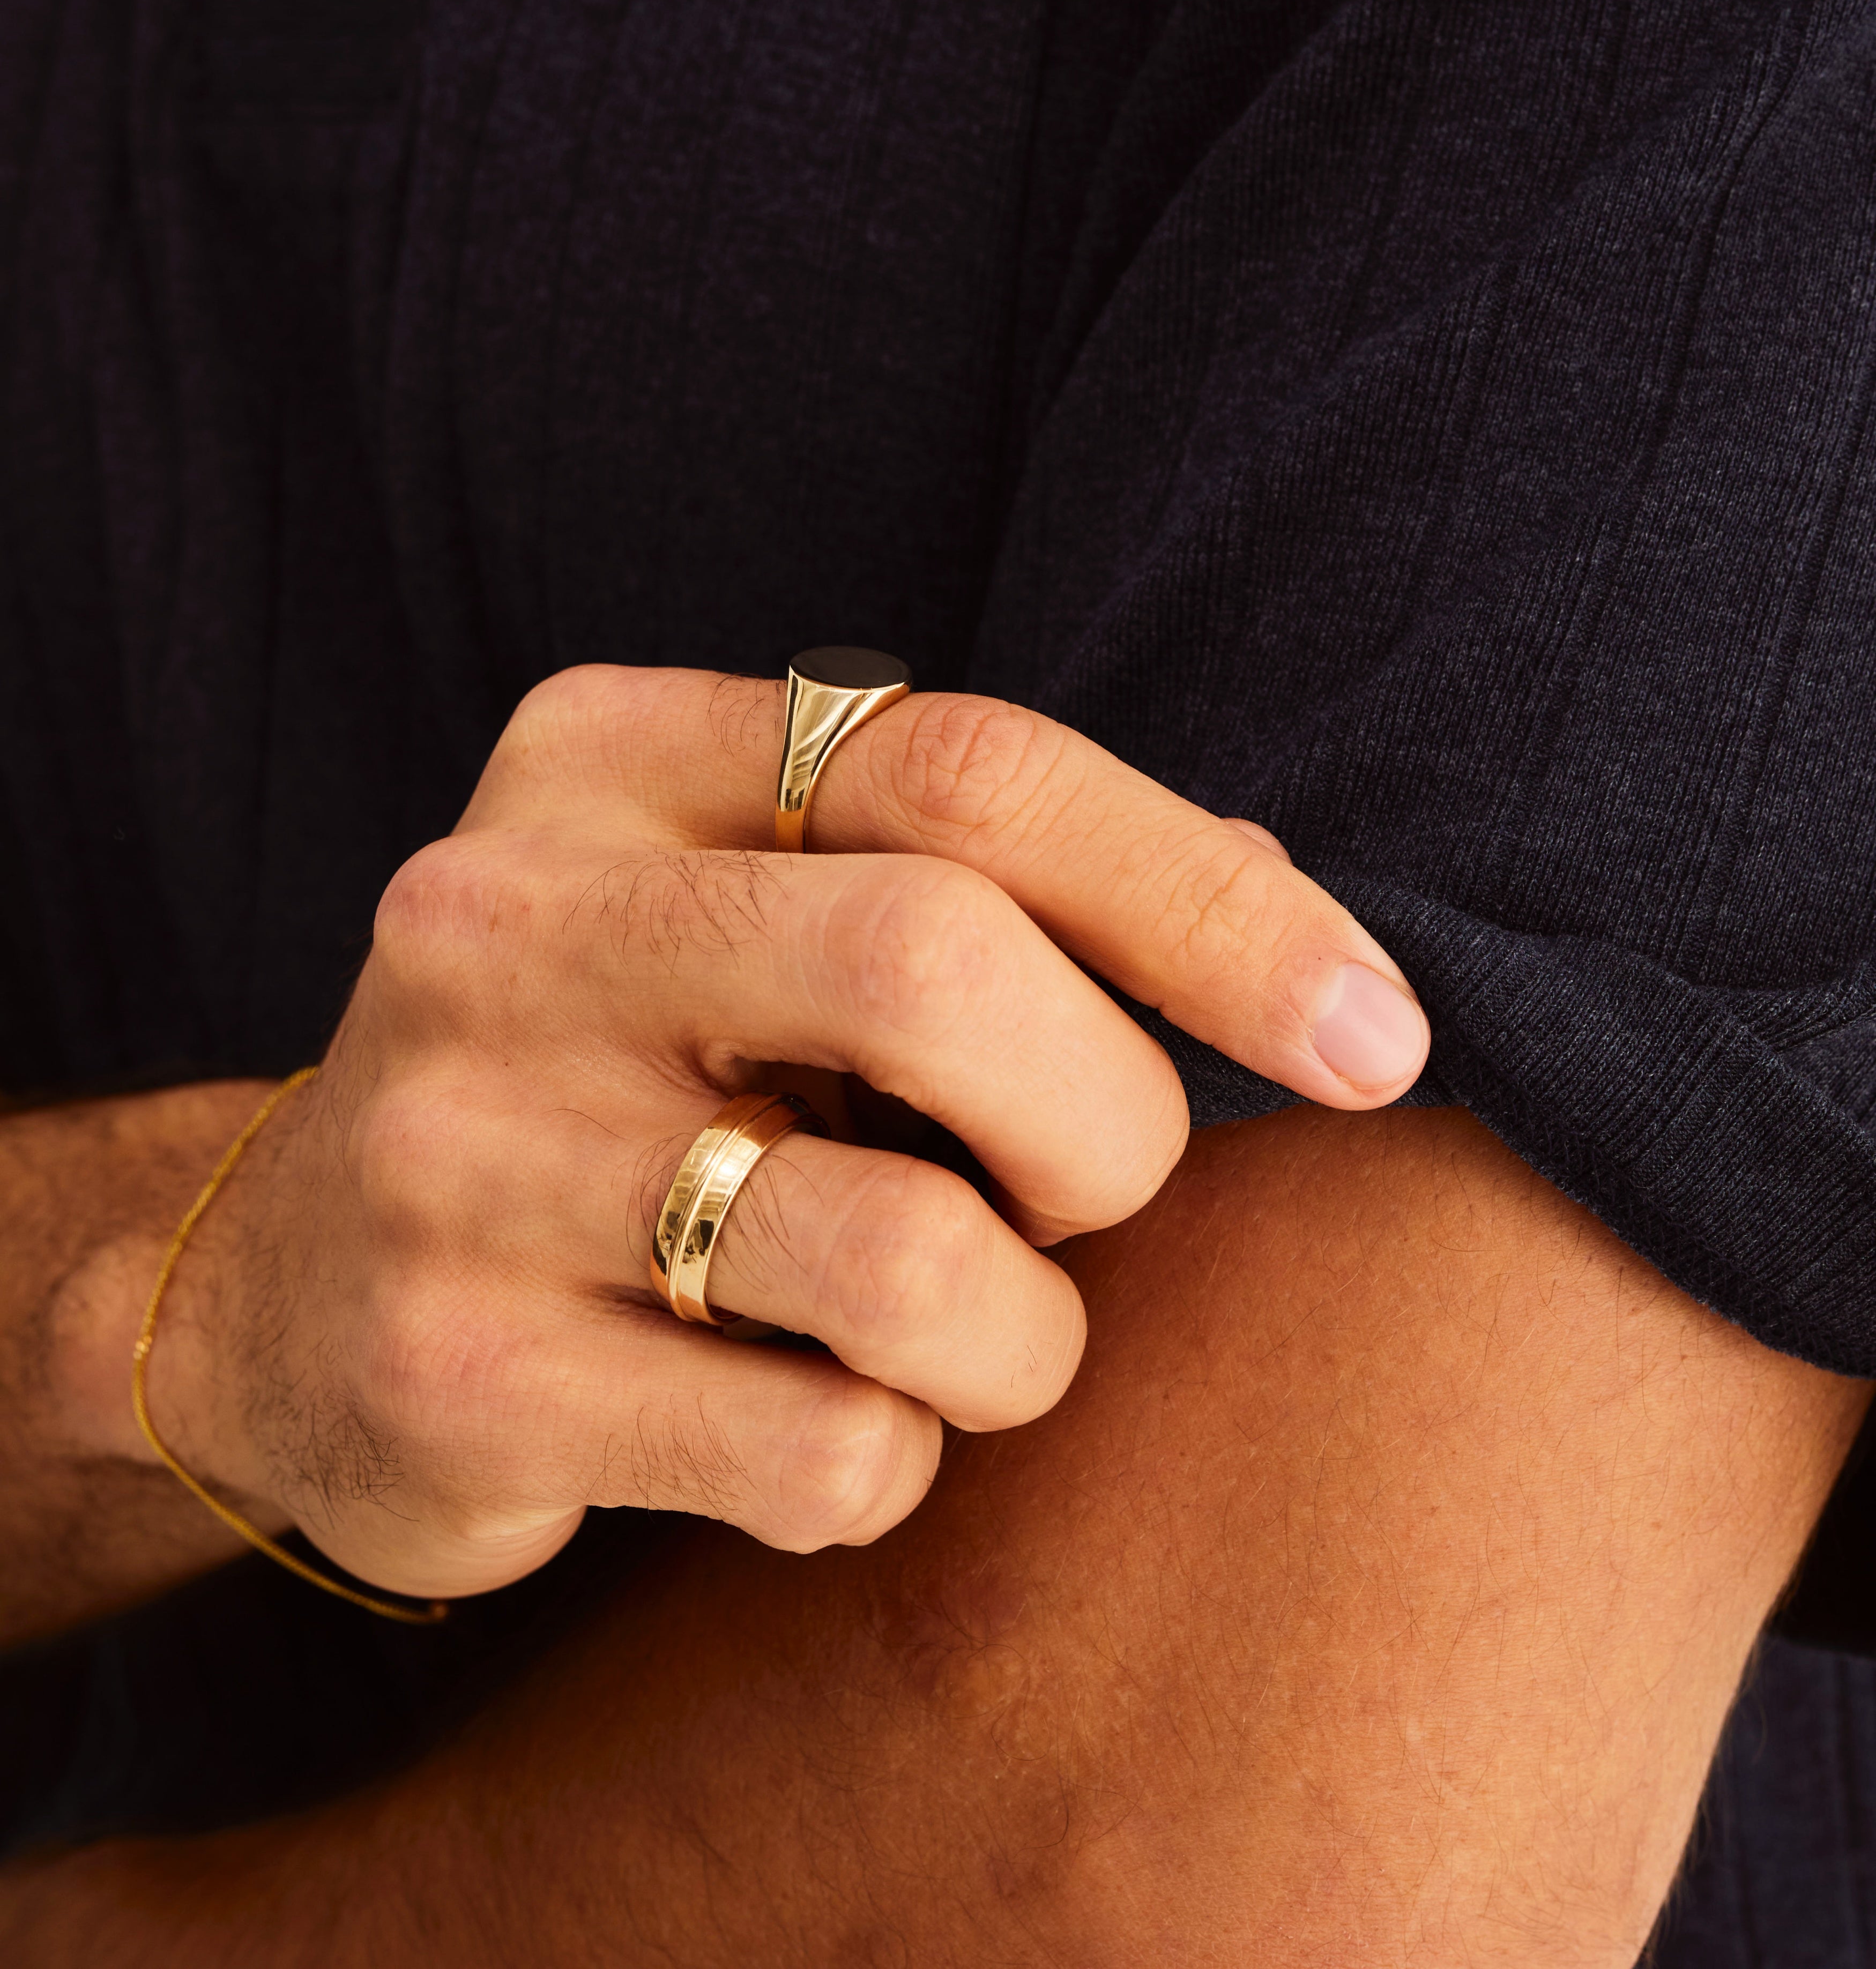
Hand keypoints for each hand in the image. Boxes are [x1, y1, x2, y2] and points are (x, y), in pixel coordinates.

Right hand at [108, 669, 1426, 1601]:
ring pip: (913, 1259)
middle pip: (942, 968)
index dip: (1210, 899)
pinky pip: (827, 1458)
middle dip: (1109, 1123)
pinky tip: (812, 1421)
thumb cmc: (613, 1075)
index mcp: (603, 759)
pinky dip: (894, 1464)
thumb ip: (984, 887)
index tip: (1373, 1034)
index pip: (969, 769)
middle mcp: (507, 920)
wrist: (287, 1290)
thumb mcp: (748, 915)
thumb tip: (1293, 932)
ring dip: (1022, 1336)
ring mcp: (462, 1151)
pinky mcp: (458, 1374)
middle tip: (1095, 1194)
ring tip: (952, 1329)